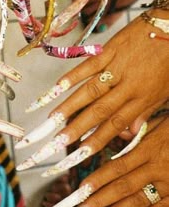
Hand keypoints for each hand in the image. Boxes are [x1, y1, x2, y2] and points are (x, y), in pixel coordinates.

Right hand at [24, 14, 168, 167]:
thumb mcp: (166, 91)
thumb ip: (145, 112)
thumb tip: (129, 134)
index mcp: (142, 98)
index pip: (115, 126)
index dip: (95, 142)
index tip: (78, 156)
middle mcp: (128, 86)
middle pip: (98, 113)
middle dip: (75, 130)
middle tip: (54, 145)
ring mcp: (117, 67)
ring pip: (89, 92)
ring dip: (68, 108)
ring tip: (49, 122)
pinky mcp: (110, 49)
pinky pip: (87, 65)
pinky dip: (71, 77)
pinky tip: (55, 88)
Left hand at [34, 116, 168, 206]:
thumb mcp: (163, 120)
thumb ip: (139, 129)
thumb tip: (117, 130)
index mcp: (150, 148)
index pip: (114, 170)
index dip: (91, 185)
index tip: (70, 196)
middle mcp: (158, 170)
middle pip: (118, 191)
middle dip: (90, 206)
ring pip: (134, 205)